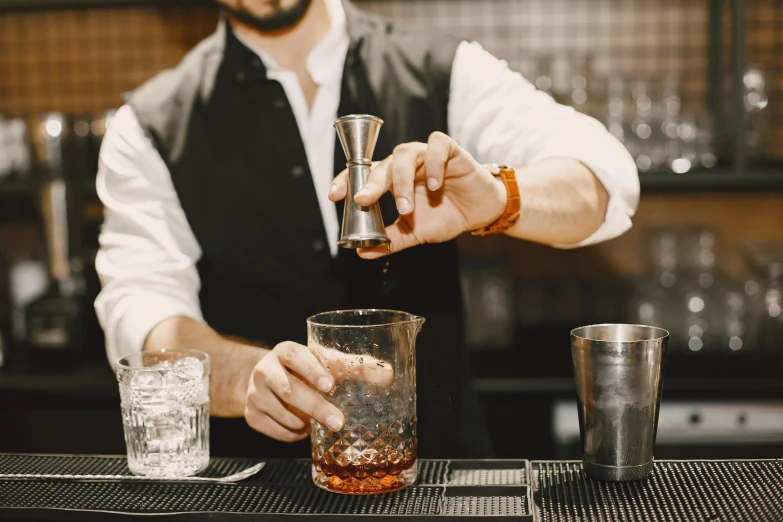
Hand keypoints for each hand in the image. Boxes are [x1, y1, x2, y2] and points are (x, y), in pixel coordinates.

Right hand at [245, 341, 392, 441]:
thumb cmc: (306, 369)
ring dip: (305, 423)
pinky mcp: (251, 416)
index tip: (330, 385)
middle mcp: (265, 370)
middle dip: (316, 408)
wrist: (268, 380)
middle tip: (338, 422)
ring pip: (283, 414)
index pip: (295, 356)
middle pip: (289, 390)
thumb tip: (388, 374)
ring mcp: (255, 394)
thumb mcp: (329, 362)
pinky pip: (278, 432)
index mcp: (285, 351)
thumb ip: (357, 367)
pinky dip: (294, 434)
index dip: (312, 370)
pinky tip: (302, 427)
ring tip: (317, 421)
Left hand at [329, 131, 506, 257]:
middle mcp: (405, 164)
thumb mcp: (415, 232)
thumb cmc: (446, 215)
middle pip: (382, 164)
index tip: (333, 196)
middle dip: (371, 183)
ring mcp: (426, 154)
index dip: (346, 181)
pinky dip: (433, 163)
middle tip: (364, 200)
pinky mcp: (450, 150)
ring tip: (406, 208)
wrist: (481, 211)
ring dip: (401, 181)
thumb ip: (390, 240)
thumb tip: (363, 253)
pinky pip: (437, 145)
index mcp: (392, 180)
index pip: (363, 174)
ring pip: (405, 154)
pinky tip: (434, 185)